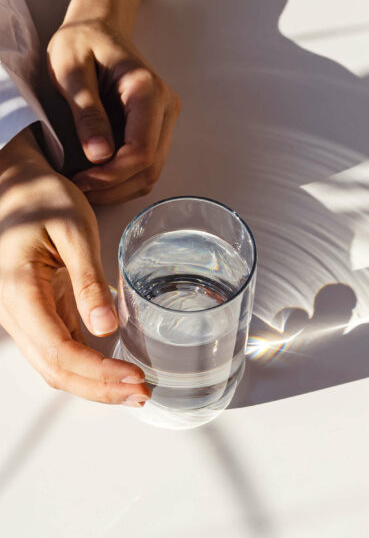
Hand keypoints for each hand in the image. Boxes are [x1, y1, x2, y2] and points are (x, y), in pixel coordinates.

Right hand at [0, 128, 150, 404]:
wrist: (16, 187)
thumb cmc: (43, 199)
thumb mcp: (72, 231)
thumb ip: (87, 279)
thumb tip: (106, 327)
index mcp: (19, 290)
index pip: (59, 350)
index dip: (98, 372)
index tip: (135, 378)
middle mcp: (15, 311)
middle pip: (55, 369)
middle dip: (100, 388)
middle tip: (143, 392)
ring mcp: (24, 315)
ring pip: (54, 366)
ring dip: (93, 383)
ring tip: (133, 387)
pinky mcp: (38, 311)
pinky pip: (59, 350)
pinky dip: (87, 366)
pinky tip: (114, 368)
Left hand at [47, 19, 180, 204]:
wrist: (98, 28)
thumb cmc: (81, 42)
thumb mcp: (70, 69)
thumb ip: (86, 112)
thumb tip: (100, 155)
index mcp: (147, 90)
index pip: (141, 150)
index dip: (112, 175)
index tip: (80, 181)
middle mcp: (166, 106)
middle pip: (151, 167)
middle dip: (115, 187)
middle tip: (79, 189)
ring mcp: (166, 118)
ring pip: (152, 172)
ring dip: (120, 188)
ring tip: (87, 185)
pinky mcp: (158, 127)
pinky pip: (147, 164)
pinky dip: (124, 179)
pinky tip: (99, 176)